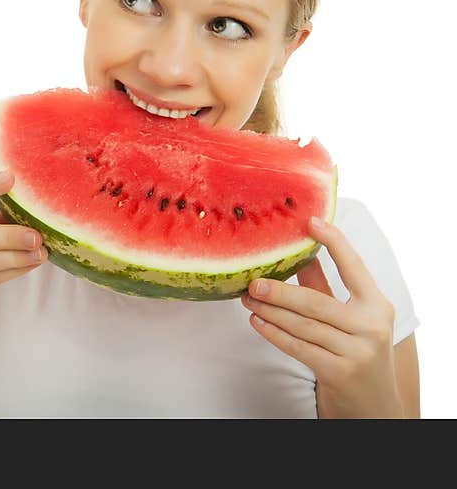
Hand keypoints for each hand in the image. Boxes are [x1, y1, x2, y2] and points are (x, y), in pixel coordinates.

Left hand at [239, 216, 402, 417]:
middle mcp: (372, 326)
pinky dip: (274, 333)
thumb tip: (301, 252)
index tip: (309, 220)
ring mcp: (358, 351)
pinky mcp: (340, 372)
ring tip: (247, 299)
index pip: (354, 266)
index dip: (333, 241)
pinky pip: (298, 347)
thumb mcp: (349, 317)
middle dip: (280, 290)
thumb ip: (325, 287)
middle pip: (316, 301)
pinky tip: (257, 322)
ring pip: (302, 325)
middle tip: (252, 281)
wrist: (374, 406)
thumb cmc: (355, 351)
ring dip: (270, 311)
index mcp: (377, 305)